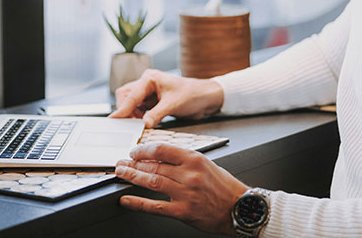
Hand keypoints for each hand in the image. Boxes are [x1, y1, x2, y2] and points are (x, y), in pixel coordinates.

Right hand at [109, 69, 223, 127]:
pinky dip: (139, 117)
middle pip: (126, 96)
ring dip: (132, 114)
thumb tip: (143, 124)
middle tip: (128, 124)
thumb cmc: (192, 94)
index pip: (132, 95)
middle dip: (126, 110)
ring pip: (131, 103)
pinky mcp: (153, 101)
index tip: (114, 119)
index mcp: (150, 78)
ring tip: (138, 125)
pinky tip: (144, 123)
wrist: (205, 98)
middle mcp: (147, 83)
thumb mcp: (173, 105)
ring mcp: (149, 92)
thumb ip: (156, 115)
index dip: (122, 109)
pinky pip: (139, 109)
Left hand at [115, 143, 248, 234]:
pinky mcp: (183, 211)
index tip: (134, 152)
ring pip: (151, 182)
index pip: (162, 150)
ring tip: (121, 174)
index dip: (144, 150)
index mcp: (195, 159)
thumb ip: (184, 160)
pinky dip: (137, 202)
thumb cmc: (225, 187)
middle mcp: (189, 174)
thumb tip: (160, 158)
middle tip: (121, 163)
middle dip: (133, 164)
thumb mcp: (207, 164)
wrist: (240, 208)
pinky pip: (155, 206)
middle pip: (154, 166)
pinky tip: (125, 199)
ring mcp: (185, 193)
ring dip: (132, 177)